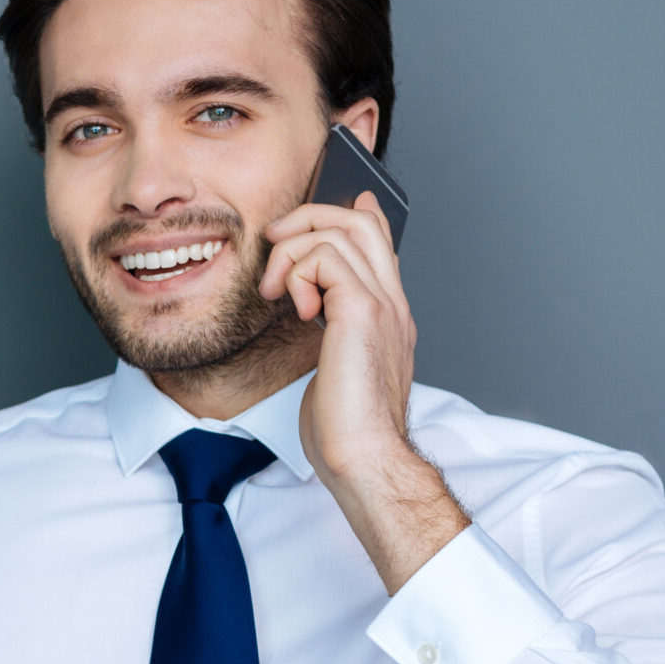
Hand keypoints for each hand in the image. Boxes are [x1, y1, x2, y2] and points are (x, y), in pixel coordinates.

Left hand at [261, 189, 466, 591]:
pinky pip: (325, 258)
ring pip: (340, 231)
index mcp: (387, 316)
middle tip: (274, 240)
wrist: (365, 457)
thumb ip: (331, 334)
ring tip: (273, 290)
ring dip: (292, 250)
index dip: (354, 214)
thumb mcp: (335, 370)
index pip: (379, 244)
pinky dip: (297, 273)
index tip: (335, 206)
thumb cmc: (346, 430)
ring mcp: (382, 304)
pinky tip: (295, 309)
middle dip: (309, 218)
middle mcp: (391, 303)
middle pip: (360, 222)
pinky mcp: (362, 312)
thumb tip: (314, 312)